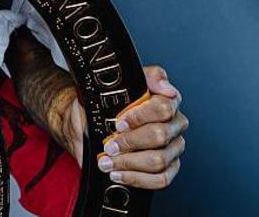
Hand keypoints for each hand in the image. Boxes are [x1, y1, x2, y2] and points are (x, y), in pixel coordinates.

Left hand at [96, 65, 186, 189]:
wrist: (85, 127)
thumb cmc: (101, 106)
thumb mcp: (113, 85)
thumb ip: (143, 77)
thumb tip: (165, 84)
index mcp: (166, 99)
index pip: (164, 107)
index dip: (139, 116)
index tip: (119, 122)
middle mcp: (173, 123)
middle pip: (160, 136)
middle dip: (129, 142)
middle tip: (109, 145)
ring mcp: (173, 147)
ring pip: (159, 160)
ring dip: (128, 163)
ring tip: (109, 161)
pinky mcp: (168, 168)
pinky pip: (161, 179)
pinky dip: (136, 178)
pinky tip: (119, 174)